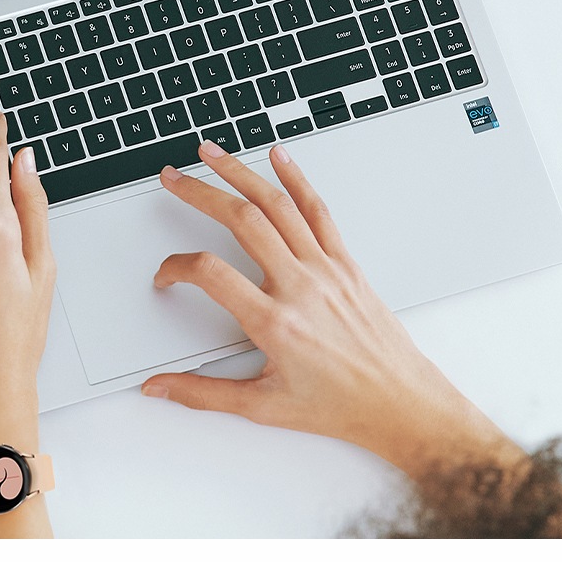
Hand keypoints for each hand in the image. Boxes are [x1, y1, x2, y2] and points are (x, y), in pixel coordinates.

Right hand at [142, 141, 523, 481]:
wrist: (401, 404)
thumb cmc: (340, 406)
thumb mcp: (262, 406)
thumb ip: (203, 394)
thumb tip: (159, 388)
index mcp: (275, 322)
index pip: (210, 273)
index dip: (176, 267)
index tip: (166, 277)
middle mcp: (301, 287)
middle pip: (241, 220)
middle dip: (199, 192)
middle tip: (172, 178)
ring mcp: (326, 270)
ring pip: (277, 205)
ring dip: (239, 172)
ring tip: (211, 154)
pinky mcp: (346, 264)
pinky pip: (318, 210)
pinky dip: (296, 178)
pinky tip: (278, 157)